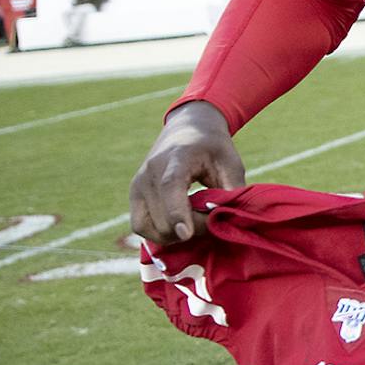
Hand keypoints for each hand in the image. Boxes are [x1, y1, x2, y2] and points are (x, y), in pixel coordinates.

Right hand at [128, 101, 243, 243]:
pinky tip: (179, 227)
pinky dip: (159, 234)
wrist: (186, 130)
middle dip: (191, 228)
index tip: (185, 234)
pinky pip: (140, 226)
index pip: (170, 186)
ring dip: (173, 235)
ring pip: (148, 226)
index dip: (177, 212)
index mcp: (177, 157)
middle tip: (211, 219)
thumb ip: (231, 191)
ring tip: (196, 222)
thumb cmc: (213, 148)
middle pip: (162, 215)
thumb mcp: (231, 163)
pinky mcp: (133, 195)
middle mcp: (150, 172)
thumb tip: (228, 220)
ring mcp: (137, 184)